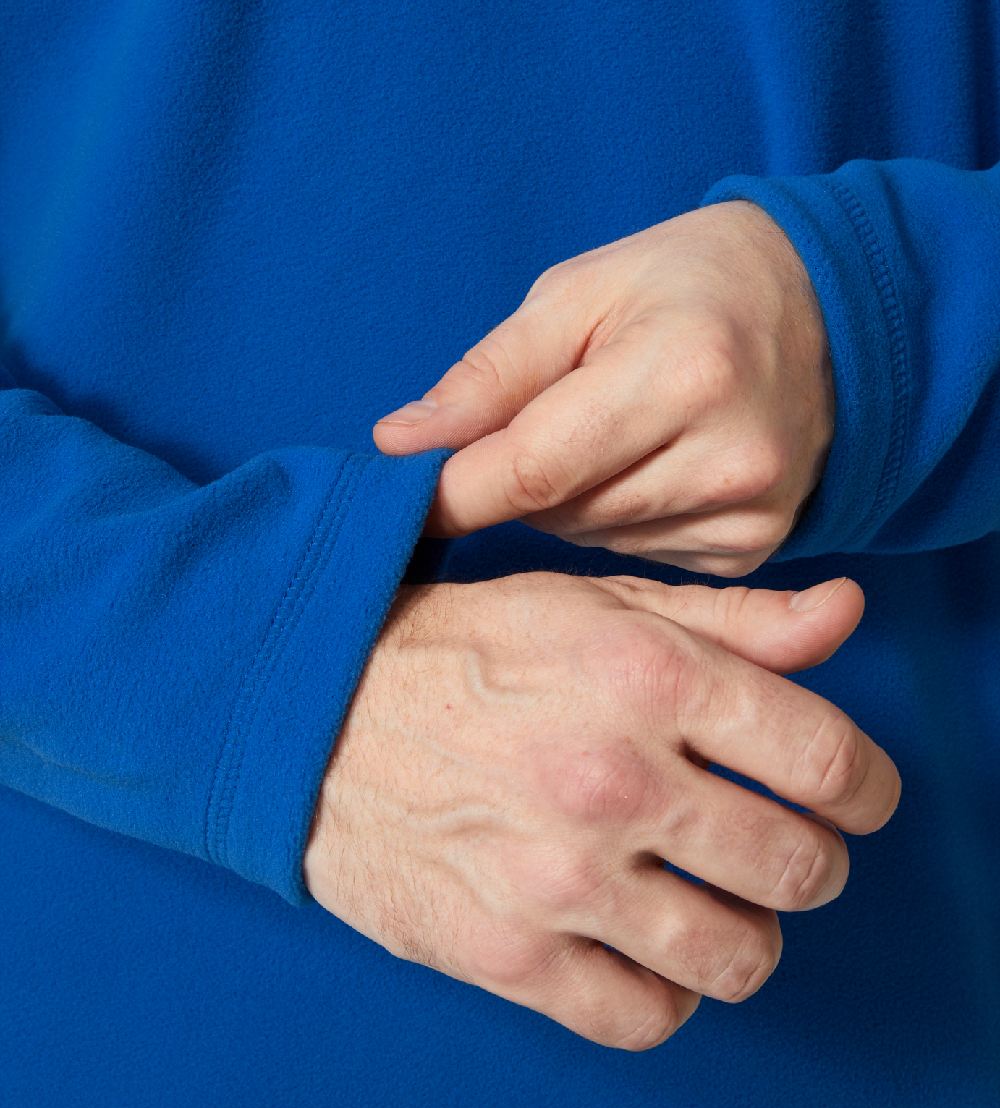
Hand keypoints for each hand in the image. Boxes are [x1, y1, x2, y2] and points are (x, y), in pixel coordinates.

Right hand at [303, 572, 898, 1049]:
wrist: (311, 715)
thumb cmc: (461, 651)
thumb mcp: (593, 604)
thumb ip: (733, 618)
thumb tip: (848, 617)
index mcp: (645, 676)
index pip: (828, 762)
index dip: (869, 791)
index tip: (855, 800)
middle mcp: (610, 781)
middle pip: (798, 869)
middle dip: (811, 863)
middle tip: (780, 849)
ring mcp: (557, 879)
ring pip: (736, 959)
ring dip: (750, 938)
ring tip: (719, 907)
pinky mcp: (506, 956)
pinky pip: (644, 1018)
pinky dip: (668, 995)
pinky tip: (647, 952)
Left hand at [373, 201, 832, 576]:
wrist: (826, 309)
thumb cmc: (689, 284)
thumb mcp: (580, 292)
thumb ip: (490, 374)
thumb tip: (399, 443)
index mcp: (683, 372)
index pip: (534, 466)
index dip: (455, 492)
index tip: (402, 502)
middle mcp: (728, 457)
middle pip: (558, 509)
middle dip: (517, 477)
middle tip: (540, 416)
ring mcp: (749, 512)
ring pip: (590, 538)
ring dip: (567, 498)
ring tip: (607, 430)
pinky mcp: (752, 548)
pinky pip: (635, 555)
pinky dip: (615, 518)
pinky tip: (647, 465)